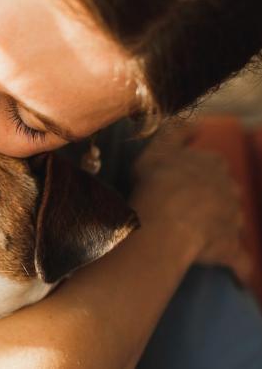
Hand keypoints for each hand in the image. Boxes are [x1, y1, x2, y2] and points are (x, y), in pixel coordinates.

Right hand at [130, 125, 251, 283]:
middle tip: (193, 207)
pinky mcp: (231, 249)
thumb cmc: (158, 181)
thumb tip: (193, 123)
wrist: (166, 219)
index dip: (200, 170)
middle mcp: (230, 190)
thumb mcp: (159, 148)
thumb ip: (175, 133)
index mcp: (213, 165)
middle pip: (227, 192)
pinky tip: (241, 277)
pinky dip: (241, 268)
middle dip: (216, 198)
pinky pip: (240, 261)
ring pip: (233, 222)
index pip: (213, 163)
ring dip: (224, 227)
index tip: (185, 178)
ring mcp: (232, 221)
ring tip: (204, 237)